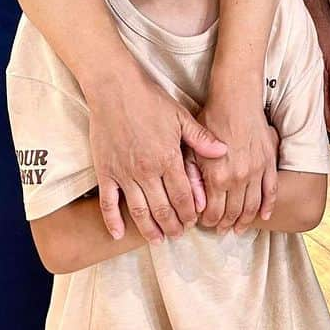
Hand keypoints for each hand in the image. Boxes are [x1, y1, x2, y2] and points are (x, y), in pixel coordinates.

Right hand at [87, 70, 226, 242]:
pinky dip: (113, 221)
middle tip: (178, 235)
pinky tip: (118, 235)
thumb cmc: (151, 100)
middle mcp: (146, 171)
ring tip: (157, 240)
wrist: (116, 89)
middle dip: (173, 225)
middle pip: (162, 208)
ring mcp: (124, 174)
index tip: (194, 222)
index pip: (183, 195)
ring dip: (149, 229)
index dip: (190, 211)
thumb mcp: (181, 116)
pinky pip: (108, 203)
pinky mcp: (105, 172)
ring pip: (138, 211)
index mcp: (168, 158)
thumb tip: (224, 151)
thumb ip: (201, 139)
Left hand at [195, 85, 279, 233]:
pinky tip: (263, 216)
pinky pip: (271, 191)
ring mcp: (256, 172)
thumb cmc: (211, 120)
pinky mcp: (268, 163)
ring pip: (252, 206)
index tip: (206, 223)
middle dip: (225, 225)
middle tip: (221, 229)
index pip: (212, 213)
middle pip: (233, 213)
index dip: (208, 222)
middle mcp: (237, 179)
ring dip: (245, 221)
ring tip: (238, 228)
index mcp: (216, 177)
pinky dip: (268, 206)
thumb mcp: (192, 148)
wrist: (236, 99)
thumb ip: (192, 179)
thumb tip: (196, 205)